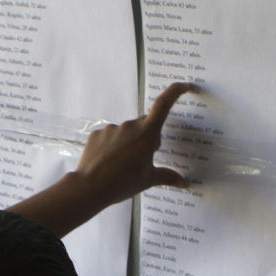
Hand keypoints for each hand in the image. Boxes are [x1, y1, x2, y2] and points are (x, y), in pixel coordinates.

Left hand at [74, 82, 193, 207]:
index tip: (185, 86)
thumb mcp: (148, 180)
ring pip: (126, 132)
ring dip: (129, 143)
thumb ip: (167, 176)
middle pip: (145, 125)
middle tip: (145, 158)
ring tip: (123, 165)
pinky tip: (110, 162)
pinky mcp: (97, 134)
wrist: (90, 188)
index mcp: (146, 133)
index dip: (176, 91)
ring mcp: (111, 129)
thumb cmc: (122, 183)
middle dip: (148, 137)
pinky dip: (113, 147)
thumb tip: (183, 182)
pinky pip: (109, 137)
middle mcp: (129, 126)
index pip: (164, 104)